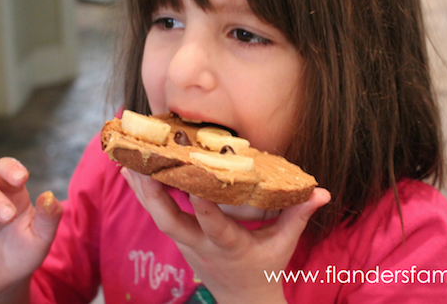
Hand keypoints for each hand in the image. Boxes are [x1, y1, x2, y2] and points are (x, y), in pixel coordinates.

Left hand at [123, 168, 330, 303]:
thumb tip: (321, 191)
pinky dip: (143, 193)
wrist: (243, 299)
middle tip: (142, 163)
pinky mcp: (179, 239)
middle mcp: (201, 245)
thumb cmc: (265, 267)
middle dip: (155, 194)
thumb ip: (298, 215)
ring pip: (158, 217)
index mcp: (229, 246)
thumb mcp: (284, 244)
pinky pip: (157, 215)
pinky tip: (131, 170)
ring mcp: (186, 244)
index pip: (214, 227)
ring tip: (125, 157)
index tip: (195, 182)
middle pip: (171, 222)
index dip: (204, 206)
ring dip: (141, 189)